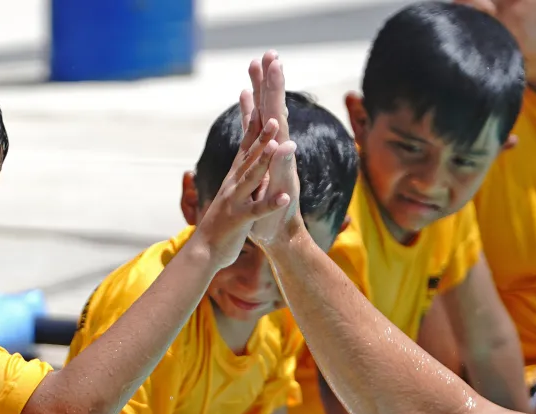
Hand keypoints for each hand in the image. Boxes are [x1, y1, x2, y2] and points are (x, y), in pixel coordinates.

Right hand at [192, 85, 294, 264]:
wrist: (205, 251)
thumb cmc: (223, 220)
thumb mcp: (235, 189)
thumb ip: (244, 167)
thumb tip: (250, 148)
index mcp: (236, 175)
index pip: (247, 142)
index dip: (254, 120)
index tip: (260, 97)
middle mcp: (234, 182)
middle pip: (249, 154)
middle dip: (261, 134)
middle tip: (272, 114)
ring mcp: (235, 200)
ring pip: (251, 177)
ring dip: (263, 161)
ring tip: (275, 146)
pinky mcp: (239, 220)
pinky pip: (257, 210)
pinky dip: (270, 203)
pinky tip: (284, 197)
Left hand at [246, 51, 301, 245]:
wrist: (280, 234)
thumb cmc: (266, 197)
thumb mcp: (258, 160)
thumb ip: (254, 131)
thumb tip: (251, 100)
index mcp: (273, 146)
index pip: (267, 109)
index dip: (266, 84)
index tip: (265, 56)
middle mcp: (281, 155)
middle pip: (276, 115)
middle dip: (274, 87)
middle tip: (273, 58)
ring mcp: (283, 173)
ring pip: (281, 142)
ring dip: (279, 121)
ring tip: (279, 99)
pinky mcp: (282, 194)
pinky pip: (282, 175)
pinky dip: (283, 162)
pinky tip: (285, 146)